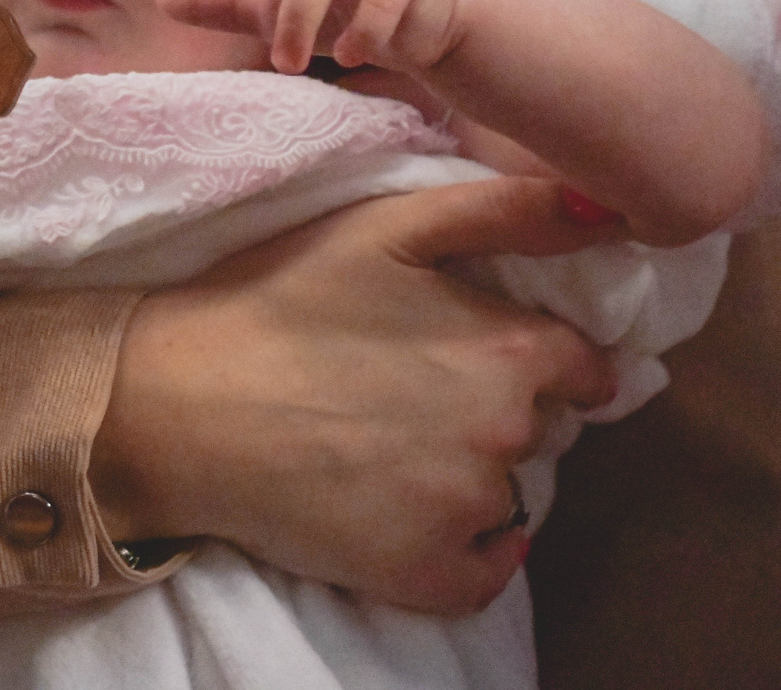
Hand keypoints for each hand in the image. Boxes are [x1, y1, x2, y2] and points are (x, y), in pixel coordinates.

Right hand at [91, 177, 620, 614]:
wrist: (174, 402)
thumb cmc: (275, 300)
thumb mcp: (384, 226)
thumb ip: (505, 211)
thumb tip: (606, 206)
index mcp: (510, 354)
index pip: (582, 367)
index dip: (535, 354)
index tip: (472, 349)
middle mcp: (507, 439)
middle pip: (542, 428)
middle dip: (497, 409)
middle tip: (408, 389)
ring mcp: (469, 514)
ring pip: (506, 494)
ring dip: (468, 473)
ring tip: (383, 442)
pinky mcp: (427, 575)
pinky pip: (485, 570)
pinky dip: (463, 548)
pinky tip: (402, 508)